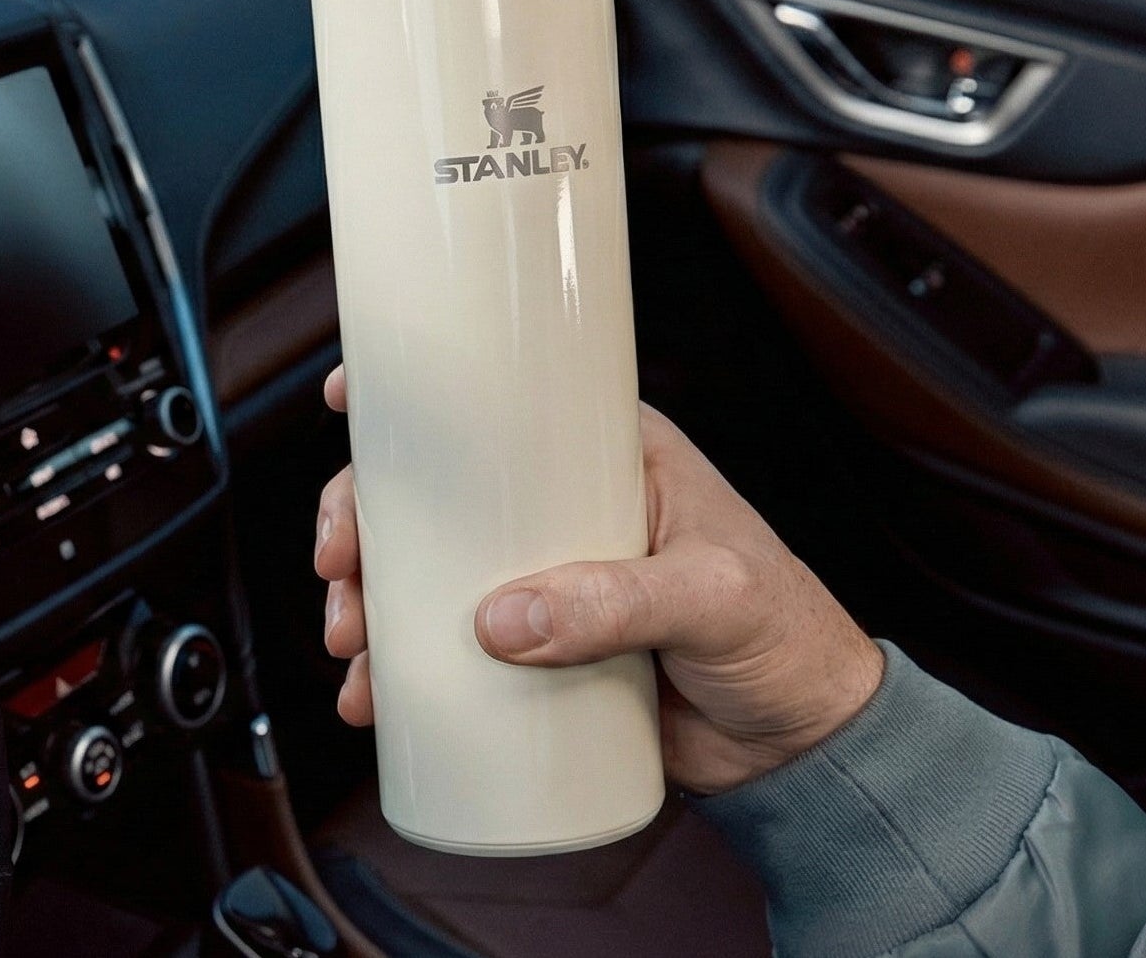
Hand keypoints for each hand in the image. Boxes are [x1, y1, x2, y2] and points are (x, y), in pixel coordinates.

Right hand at [316, 365, 883, 794]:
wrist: (803, 746)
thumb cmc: (787, 638)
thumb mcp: (712, 599)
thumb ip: (618, 603)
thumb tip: (501, 619)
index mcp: (613, 456)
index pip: (506, 402)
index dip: (420, 399)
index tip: (352, 403)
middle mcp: (567, 508)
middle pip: (438, 494)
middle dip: (367, 524)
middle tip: (342, 570)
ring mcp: (546, 581)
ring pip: (428, 574)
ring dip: (371, 603)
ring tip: (355, 648)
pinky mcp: (539, 653)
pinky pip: (450, 650)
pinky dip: (401, 672)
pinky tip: (376, 699)